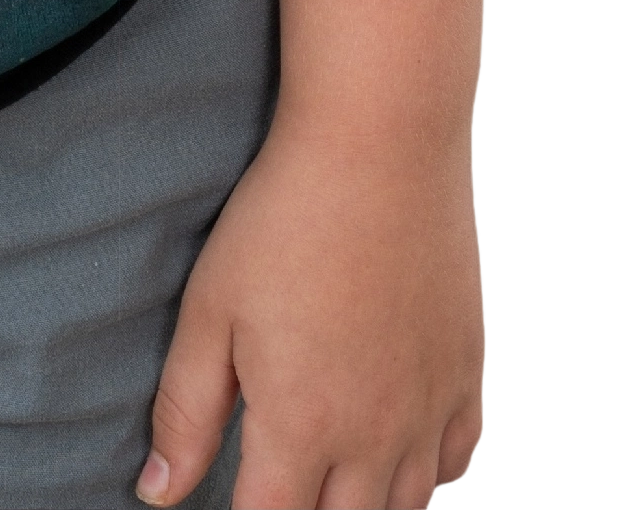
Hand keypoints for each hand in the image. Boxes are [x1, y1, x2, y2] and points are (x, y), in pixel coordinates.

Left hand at [138, 117, 486, 508]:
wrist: (379, 147)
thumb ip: (184, 411)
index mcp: (302, 426)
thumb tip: (155, 492)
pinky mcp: (466, 373)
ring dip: (369, 508)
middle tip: (284, 483)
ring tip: (335, 484)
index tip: (237, 497)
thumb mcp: (210, 309)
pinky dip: (431, 476)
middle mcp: (374, 437)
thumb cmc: (282, 220)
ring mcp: (429, 409)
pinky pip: (458, 461)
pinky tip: (401, 456)